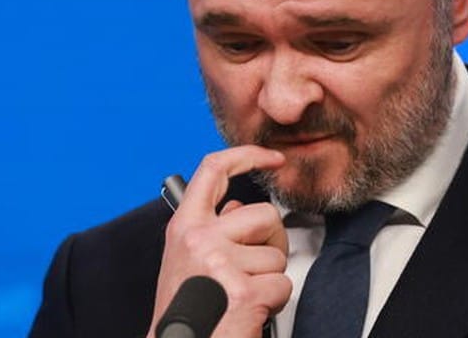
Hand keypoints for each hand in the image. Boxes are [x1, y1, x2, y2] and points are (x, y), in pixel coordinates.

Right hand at [149, 146, 290, 337]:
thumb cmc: (186, 310)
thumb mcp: (187, 259)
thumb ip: (212, 228)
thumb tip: (239, 206)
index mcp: (185, 227)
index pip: (213, 170)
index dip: (247, 155)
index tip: (273, 158)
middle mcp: (200, 240)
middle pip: (266, 215)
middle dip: (272, 241)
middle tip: (252, 269)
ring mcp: (221, 264)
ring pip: (277, 254)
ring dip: (269, 277)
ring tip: (242, 295)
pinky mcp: (243, 291)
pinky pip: (282, 284)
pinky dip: (273, 301)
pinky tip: (249, 311)